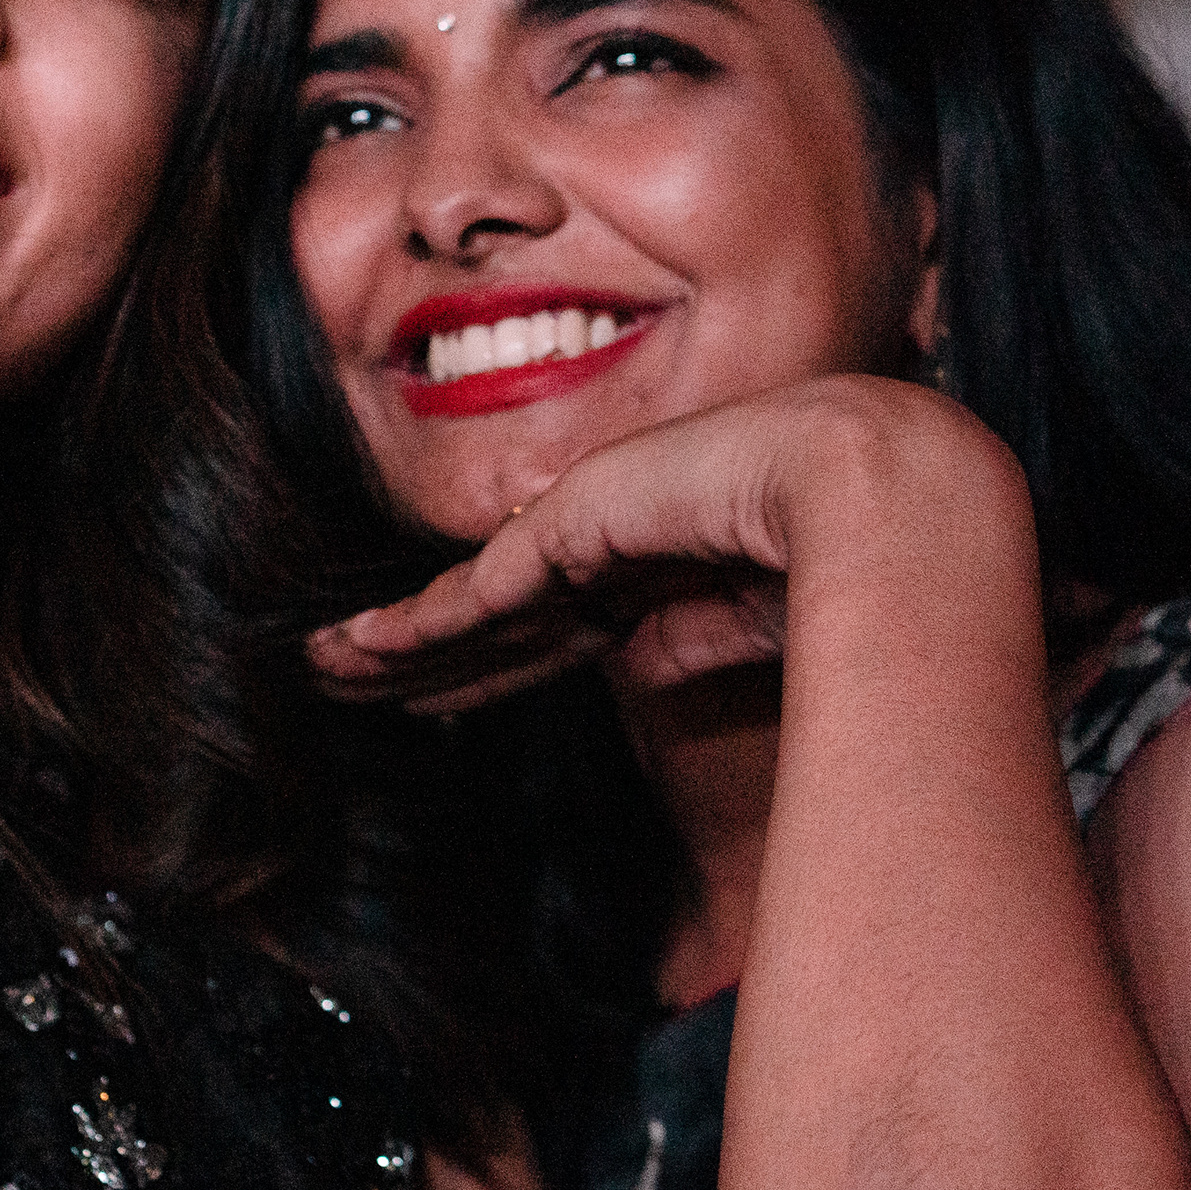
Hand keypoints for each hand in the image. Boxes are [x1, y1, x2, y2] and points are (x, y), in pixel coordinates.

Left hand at [306, 377, 1020, 714]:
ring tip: (322, 669)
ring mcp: (580, 535)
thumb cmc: (852, 562)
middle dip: (416, 656)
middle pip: (491, 621)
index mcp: (657, 570)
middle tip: (340, 679)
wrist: (868, 491)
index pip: (553, 631)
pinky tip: (358, 651)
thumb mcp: (758, 622)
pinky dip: (411, 632)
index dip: (488, 666)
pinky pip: (470, 603)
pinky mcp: (564, 537)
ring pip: (463, 613)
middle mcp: (608, 549)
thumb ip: (694, 642)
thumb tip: (640, 669)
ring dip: (390, 647)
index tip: (429, 699)